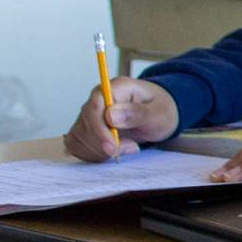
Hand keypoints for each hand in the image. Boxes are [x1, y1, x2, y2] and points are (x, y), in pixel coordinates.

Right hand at [62, 77, 179, 161]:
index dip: (99, 129)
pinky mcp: (87, 129)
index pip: (95, 105)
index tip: (111, 147)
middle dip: (105, 143)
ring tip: (129, 146)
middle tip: (131, 148)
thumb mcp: (157, 113)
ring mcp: (91, 114)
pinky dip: (96, 153)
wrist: (160, 116)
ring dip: (103, 149)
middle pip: (86, 123)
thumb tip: (110, 115)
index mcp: (116, 87)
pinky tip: (116, 150)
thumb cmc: (160, 110)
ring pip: (82, 137)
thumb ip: (137, 113)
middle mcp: (99, 98)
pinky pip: (81, 145)